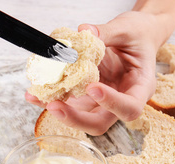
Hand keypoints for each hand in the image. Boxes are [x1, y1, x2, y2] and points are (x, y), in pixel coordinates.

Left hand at [26, 11, 162, 135]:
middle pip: (100, 123)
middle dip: (76, 118)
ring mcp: (101, 102)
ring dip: (58, 111)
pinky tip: (34, 92)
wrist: (135, 36)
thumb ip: (108, 32)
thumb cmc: (138, 35)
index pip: (130, 108)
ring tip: (37, 96)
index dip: (112, 104)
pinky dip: (51, 99)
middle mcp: (120, 100)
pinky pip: (68, 103)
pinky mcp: (86, 97)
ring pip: (80, 118)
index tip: (92, 88)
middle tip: (54, 105)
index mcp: (140, 88)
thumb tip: (85, 32)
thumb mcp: (127, 29)